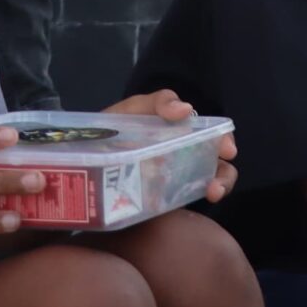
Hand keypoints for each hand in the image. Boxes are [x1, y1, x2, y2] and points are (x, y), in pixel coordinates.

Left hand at [101, 89, 237, 202]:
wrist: (79, 156)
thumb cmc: (113, 128)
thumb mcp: (135, 108)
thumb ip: (158, 102)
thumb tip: (186, 110)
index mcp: (182, 132)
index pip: (213, 136)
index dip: (224, 141)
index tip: (227, 150)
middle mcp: (184, 156)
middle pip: (217, 164)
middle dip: (225, 174)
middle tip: (218, 184)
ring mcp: (173, 180)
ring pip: (207, 184)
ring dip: (217, 188)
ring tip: (212, 194)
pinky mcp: (160, 200)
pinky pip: (181, 202)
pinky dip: (189, 201)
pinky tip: (184, 204)